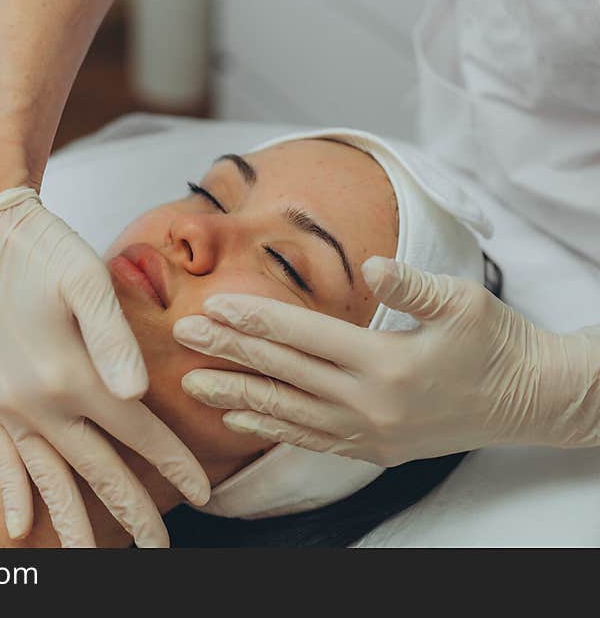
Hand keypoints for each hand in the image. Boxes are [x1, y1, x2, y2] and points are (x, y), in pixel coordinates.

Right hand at [0, 188, 209, 546]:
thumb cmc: (42, 248)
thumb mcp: (86, 278)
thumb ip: (113, 339)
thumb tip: (138, 396)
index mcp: (71, 374)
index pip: (136, 434)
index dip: (173, 465)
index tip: (202, 495)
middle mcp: (37, 402)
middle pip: (96, 470)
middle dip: (132, 513)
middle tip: (158, 549)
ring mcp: (6, 405)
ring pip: (48, 478)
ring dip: (72, 522)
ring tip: (88, 559)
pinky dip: (11, 494)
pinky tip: (17, 527)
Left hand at [173, 256, 599, 466]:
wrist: (529, 400)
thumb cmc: (497, 342)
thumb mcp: (463, 301)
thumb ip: (411, 284)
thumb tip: (370, 264)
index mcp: (388, 363)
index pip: (304, 336)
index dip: (256, 319)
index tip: (214, 304)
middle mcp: (371, 404)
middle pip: (284, 374)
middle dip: (230, 352)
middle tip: (184, 335)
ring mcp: (370, 433)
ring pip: (288, 414)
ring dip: (236, 397)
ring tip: (193, 384)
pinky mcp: (373, 449)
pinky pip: (310, 441)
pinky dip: (272, 430)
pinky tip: (239, 421)